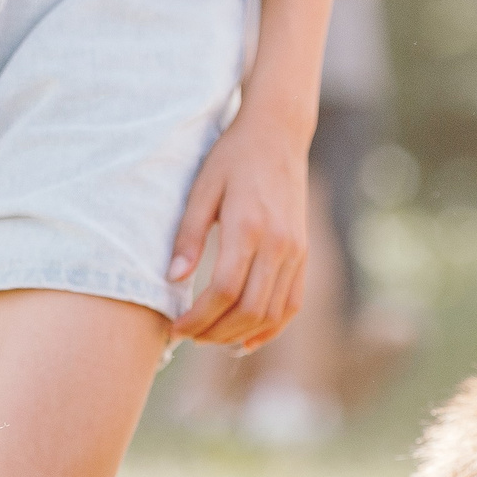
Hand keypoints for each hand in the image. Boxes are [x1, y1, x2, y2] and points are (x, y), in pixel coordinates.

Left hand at [168, 106, 313, 352]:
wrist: (278, 134)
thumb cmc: (233, 157)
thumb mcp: (201, 189)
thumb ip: (188, 235)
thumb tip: (173, 280)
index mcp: (249, 227)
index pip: (225, 290)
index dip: (199, 317)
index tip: (175, 326)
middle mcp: (279, 245)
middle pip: (249, 310)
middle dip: (215, 332)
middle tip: (188, 336)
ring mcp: (296, 253)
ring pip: (272, 314)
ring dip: (240, 335)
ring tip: (210, 339)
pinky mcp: (303, 256)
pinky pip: (291, 305)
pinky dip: (270, 329)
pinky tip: (246, 341)